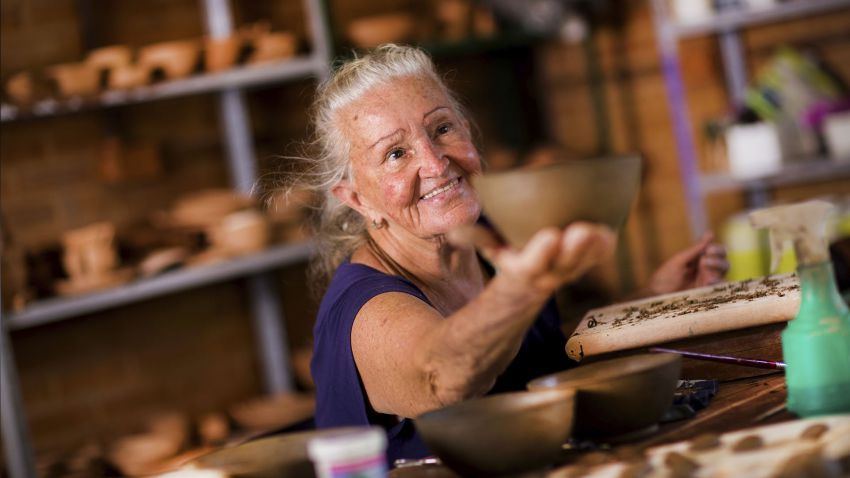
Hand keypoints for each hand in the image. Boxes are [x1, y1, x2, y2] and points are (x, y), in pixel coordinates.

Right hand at [447, 222, 615, 296]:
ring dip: (594, 248)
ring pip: (584, 262)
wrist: (527, 282)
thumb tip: (453, 234)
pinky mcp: (584, 263)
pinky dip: (604, 246)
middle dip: (576, 247)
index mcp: (523, 270)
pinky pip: (597, 257)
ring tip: (601, 230)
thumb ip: (475, 240)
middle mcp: (549, 274)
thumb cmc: (507, 255)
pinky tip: (609, 229)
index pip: (533, 264)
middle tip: (583, 230)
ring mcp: (569, 271)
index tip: (551, 234)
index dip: (543, 251)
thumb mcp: (489, 249)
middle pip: (565, 263)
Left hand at [648, 232, 728, 294]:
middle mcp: (707, 271)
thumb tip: (710, 233)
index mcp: (701, 260)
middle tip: (704, 261)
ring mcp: (707, 282)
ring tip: (705, 270)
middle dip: (718, 260)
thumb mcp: (680, 260)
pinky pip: (719, 287)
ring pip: (724, 274)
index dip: (717, 250)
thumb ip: (696, 249)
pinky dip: (717, 282)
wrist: (657, 295)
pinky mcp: (706, 293)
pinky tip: (708, 280)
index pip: (718, 252)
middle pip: (725, 263)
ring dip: (717, 269)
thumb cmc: (665, 277)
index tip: (708, 250)